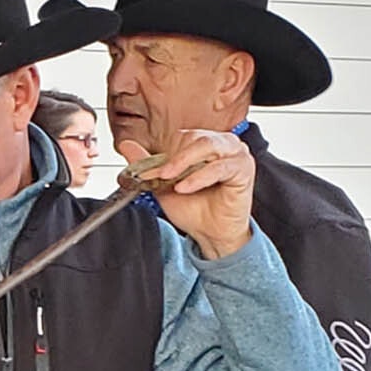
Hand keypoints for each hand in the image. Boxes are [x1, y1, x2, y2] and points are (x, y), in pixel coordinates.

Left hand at [120, 132, 254, 259]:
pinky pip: (220, 167)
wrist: (210, 233)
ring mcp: (236, 154)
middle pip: (194, 137)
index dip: (164, 154)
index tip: (150, 172)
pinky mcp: (244, 169)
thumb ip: (147, 164)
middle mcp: (223, 144)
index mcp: (206, 143)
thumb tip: (126, 145)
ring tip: (170, 179)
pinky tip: (185, 187)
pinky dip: (199, 177)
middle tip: (159, 174)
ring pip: (207, 146)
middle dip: (172, 157)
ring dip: (184, 162)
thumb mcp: (163, 184)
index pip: (181, 137)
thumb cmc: (193, 208)